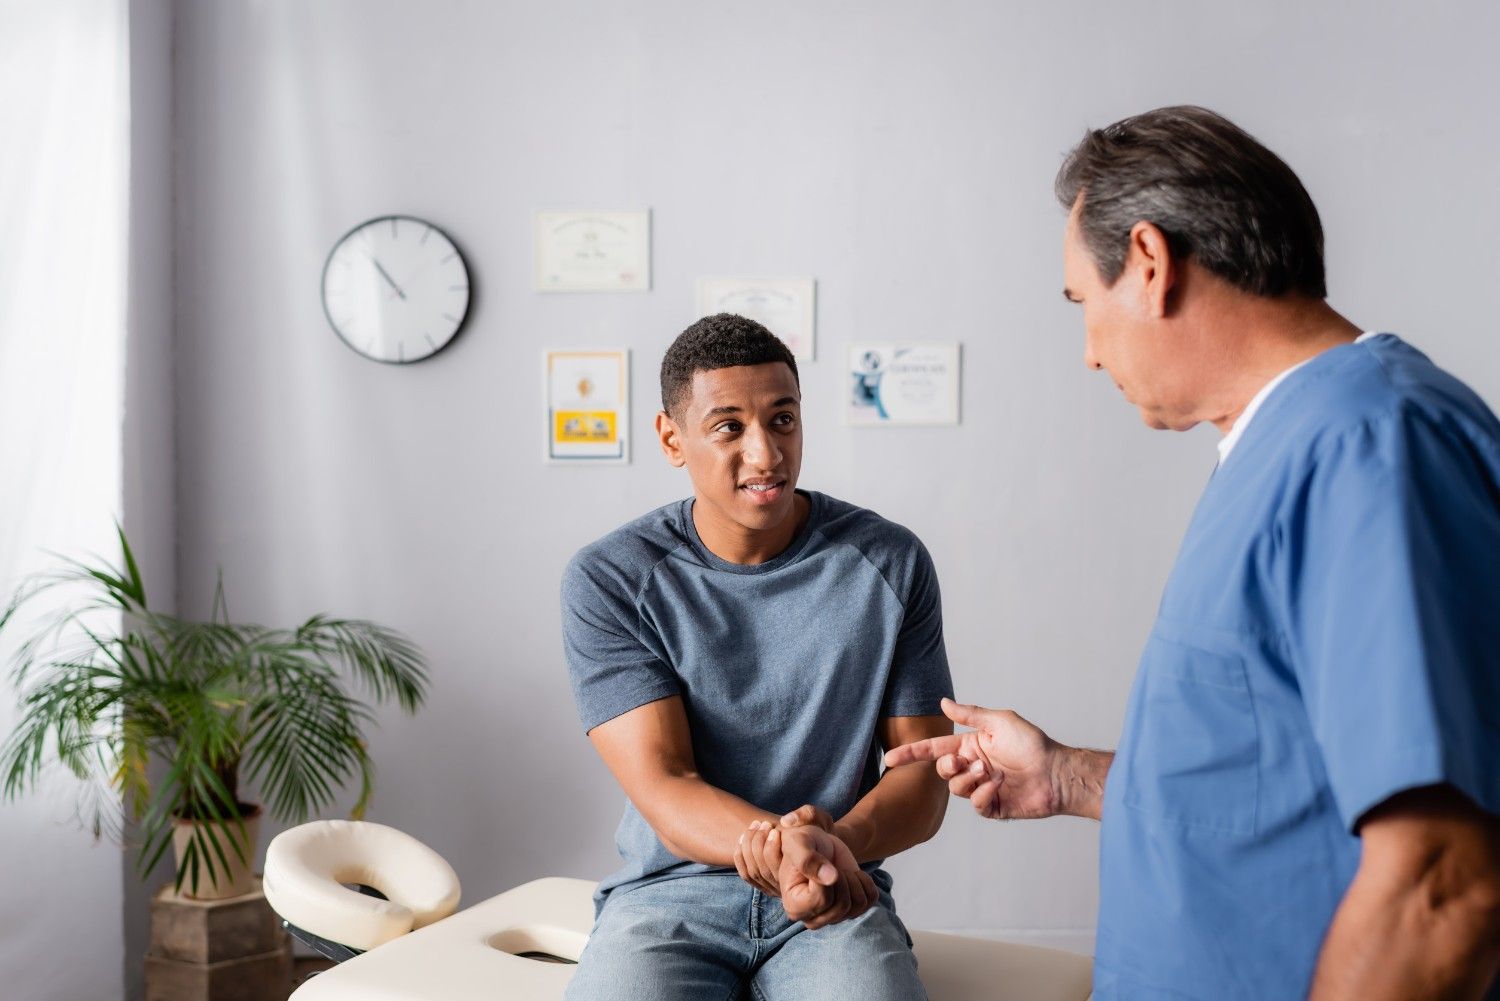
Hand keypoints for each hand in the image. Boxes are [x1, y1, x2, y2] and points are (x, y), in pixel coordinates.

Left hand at [732, 804, 837, 896]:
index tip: (771, 826)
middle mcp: (787, 887)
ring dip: (747, 846)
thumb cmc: (821, 830)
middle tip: (761, 823)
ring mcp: (777, 888)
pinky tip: (742, 839)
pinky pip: (748, 876)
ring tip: (755, 826)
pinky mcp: (769, 885)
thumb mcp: (820, 819)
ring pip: (753, 873)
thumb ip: (807, 815)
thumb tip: (786, 821)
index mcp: (801, 876)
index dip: (769, 847)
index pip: (775, 868)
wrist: (824, 845)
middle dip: (756, 843)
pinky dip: (741, 857)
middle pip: (760, 871)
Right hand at [776, 825, 877, 929]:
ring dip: (853, 879)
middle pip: (842, 906)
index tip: (819, 864)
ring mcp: (833, 917)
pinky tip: (850, 874)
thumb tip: (831, 879)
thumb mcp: (798, 843)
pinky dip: (865, 881)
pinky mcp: (851, 910)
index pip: (821, 901)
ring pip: (858, 904)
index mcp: (794, 907)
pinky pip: (871, 899)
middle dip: (842, 878)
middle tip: (830, 866)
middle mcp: (812, 918)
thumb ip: (808, 859)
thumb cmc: (802, 842)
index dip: (827, 878)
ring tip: (838, 870)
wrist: (817, 843)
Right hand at [883, 697, 1061, 819]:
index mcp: (971, 746)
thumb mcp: (999, 721)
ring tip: (992, 773)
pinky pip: (975, 805)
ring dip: (971, 780)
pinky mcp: (993, 806)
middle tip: (965, 762)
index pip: (934, 749)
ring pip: (956, 789)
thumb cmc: (1032, 744)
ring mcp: (982, 788)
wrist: (1056, 773)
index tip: (890, 759)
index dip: (911, 754)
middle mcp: (974, 766)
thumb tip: (944, 703)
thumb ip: (970, 714)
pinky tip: (998, 787)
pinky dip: (983, 795)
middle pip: (942, 771)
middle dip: (949, 767)